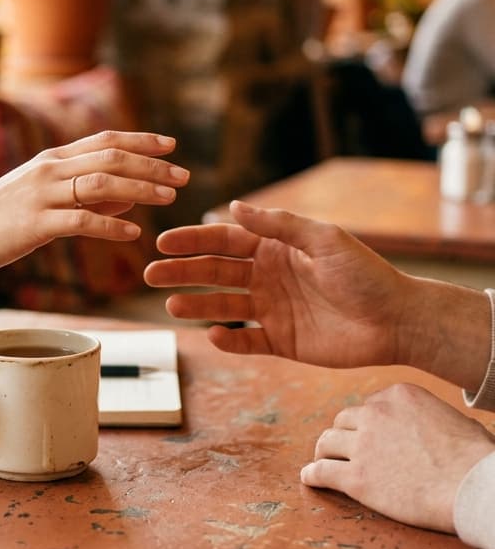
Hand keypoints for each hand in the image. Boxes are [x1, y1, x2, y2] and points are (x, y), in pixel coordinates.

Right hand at [0, 130, 187, 279]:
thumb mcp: (38, 197)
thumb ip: (80, 192)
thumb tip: (128, 196)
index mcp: (50, 160)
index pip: (104, 140)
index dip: (140, 140)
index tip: (171, 145)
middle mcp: (48, 169)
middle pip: (110, 158)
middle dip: (152, 164)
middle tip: (183, 174)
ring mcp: (42, 195)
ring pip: (102, 183)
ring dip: (140, 188)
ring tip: (169, 197)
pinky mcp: (36, 224)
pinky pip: (82, 221)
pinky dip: (111, 224)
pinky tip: (133, 233)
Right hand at [144, 200, 408, 367]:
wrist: (397, 320)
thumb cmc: (365, 274)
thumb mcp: (323, 239)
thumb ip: (278, 225)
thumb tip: (232, 208)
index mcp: (275, 248)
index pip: (224, 241)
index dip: (193, 241)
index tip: (163, 243)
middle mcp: (267, 276)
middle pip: (215, 272)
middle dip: (182, 272)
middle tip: (151, 275)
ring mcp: (272, 309)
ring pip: (224, 306)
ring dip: (197, 306)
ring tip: (171, 307)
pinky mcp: (282, 341)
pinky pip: (247, 341)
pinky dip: (229, 341)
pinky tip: (213, 336)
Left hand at [301, 382, 494, 532]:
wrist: (474, 488)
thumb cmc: (476, 459)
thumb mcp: (452, 419)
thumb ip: (427, 415)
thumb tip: (428, 424)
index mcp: (398, 396)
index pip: (369, 405)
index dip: (367, 422)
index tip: (369, 434)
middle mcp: (375, 415)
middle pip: (344, 421)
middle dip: (344, 434)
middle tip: (342, 448)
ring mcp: (363, 446)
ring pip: (327, 442)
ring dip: (324, 451)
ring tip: (322, 460)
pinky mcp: (357, 478)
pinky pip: (322, 472)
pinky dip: (313, 475)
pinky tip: (309, 479)